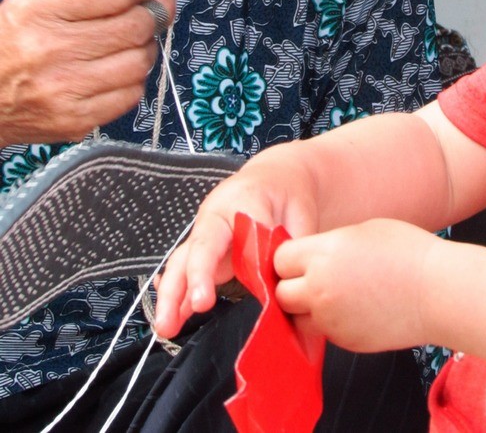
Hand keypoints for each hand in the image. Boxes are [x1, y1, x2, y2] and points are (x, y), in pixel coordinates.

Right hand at [0, 0, 173, 145]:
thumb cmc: (12, 41)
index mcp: (40, 10)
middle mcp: (52, 50)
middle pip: (137, 25)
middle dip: (155, 9)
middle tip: (154, 2)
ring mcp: (66, 89)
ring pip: (141, 60)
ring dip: (145, 44)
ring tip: (130, 37)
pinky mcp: (77, 120)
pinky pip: (131, 94)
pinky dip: (133, 77)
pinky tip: (116, 67)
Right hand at [155, 143, 320, 338]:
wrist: (278, 177)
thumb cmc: (289, 192)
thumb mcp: (299, 214)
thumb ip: (286, 248)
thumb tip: (278, 285)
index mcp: (239, 201)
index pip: (220, 240)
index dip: (209, 271)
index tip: (203, 301)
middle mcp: (215, 217)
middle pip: (194, 252)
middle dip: (184, 286)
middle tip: (174, 320)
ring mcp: (208, 234)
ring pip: (184, 264)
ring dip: (172, 297)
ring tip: (165, 328)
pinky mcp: (208, 251)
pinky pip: (190, 271)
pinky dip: (181, 294)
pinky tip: (173, 316)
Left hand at [274, 219, 439, 352]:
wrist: (438, 292)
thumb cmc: (408, 252)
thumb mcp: (361, 231)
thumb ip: (328, 246)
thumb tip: (312, 257)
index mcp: (323, 254)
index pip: (279, 259)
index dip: (289, 257)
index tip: (300, 257)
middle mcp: (320, 289)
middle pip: (281, 293)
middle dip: (291, 286)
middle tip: (310, 278)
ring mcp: (331, 319)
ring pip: (298, 318)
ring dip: (307, 308)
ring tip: (334, 294)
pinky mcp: (345, 341)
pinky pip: (324, 331)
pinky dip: (331, 322)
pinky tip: (354, 308)